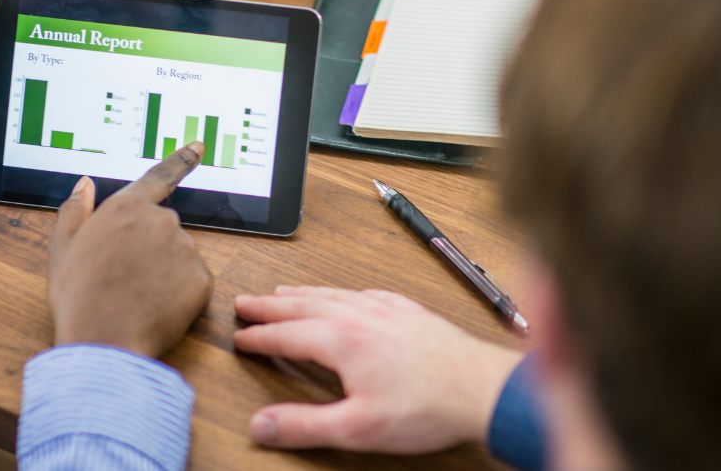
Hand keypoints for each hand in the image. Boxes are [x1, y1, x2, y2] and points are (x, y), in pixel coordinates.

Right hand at [49, 143, 213, 356]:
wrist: (103, 343)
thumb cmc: (79, 296)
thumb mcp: (63, 248)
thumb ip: (75, 209)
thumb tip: (84, 184)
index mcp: (128, 207)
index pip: (161, 176)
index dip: (182, 159)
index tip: (199, 147)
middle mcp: (162, 220)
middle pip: (162, 227)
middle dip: (148, 247)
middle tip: (122, 276)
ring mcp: (186, 249)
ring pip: (178, 255)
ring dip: (163, 270)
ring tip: (134, 296)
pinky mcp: (202, 280)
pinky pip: (192, 283)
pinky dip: (178, 294)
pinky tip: (154, 308)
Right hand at [233, 286, 522, 452]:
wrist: (480, 386)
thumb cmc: (426, 407)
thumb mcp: (357, 427)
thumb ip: (305, 425)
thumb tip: (261, 424)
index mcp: (341, 339)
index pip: (286, 335)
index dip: (258, 337)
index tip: (239, 337)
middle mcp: (359, 314)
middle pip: (302, 305)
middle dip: (269, 306)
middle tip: (245, 302)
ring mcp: (384, 308)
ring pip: (331, 294)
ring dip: (301, 294)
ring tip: (282, 293)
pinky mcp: (406, 310)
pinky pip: (363, 292)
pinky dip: (341, 292)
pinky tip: (344, 294)